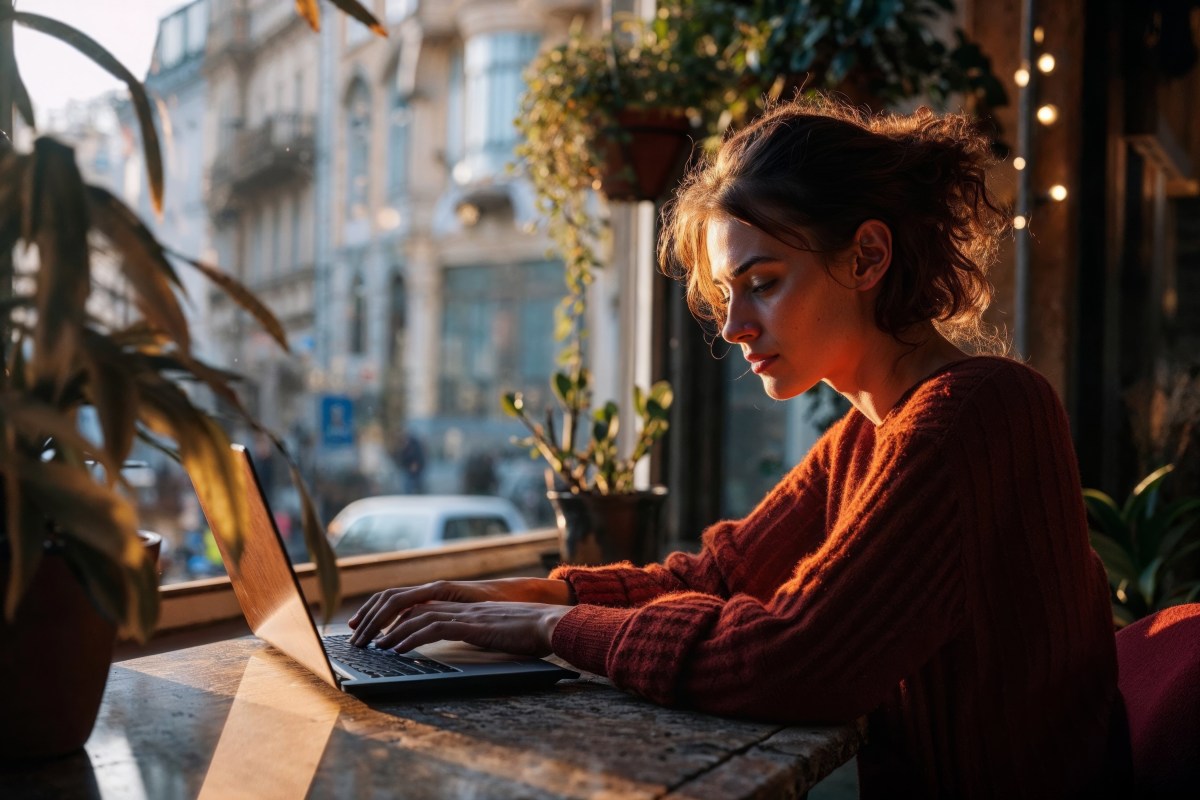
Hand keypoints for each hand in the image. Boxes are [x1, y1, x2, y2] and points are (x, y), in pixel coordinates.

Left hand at [347, 578, 571, 645]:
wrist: (550, 623)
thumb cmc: (527, 630)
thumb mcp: (493, 629)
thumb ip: (474, 630)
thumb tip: (463, 639)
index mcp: (460, 604)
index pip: (415, 601)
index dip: (388, 610)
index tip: (368, 625)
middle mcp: (457, 603)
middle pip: (408, 603)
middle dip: (379, 618)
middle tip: (358, 635)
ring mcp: (464, 612)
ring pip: (416, 615)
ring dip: (390, 631)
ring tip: (372, 645)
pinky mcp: (471, 624)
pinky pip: (433, 628)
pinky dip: (412, 637)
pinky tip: (398, 648)